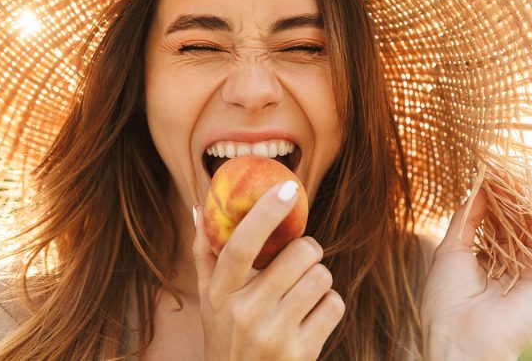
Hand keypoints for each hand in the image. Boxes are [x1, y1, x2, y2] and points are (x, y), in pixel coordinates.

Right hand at [192, 181, 344, 360]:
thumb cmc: (226, 333)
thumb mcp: (209, 297)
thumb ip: (204, 251)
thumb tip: (198, 204)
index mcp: (220, 293)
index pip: (240, 245)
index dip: (265, 212)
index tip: (287, 187)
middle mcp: (245, 313)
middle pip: (299, 253)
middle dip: (308, 248)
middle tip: (301, 255)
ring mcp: (274, 334)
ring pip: (321, 276)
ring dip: (318, 277)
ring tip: (302, 290)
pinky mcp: (302, 352)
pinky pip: (334, 304)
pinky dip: (329, 304)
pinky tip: (311, 314)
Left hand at [420, 187, 531, 360]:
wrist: (458, 338)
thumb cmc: (446, 299)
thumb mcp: (450, 250)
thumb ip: (465, 220)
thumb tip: (477, 189)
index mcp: (488, 259)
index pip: (498, 221)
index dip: (495, 198)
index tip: (491, 173)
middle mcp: (512, 264)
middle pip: (519, 223)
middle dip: (513, 197)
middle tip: (506, 173)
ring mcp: (531, 272)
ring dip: (531, 205)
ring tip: (520, 183)